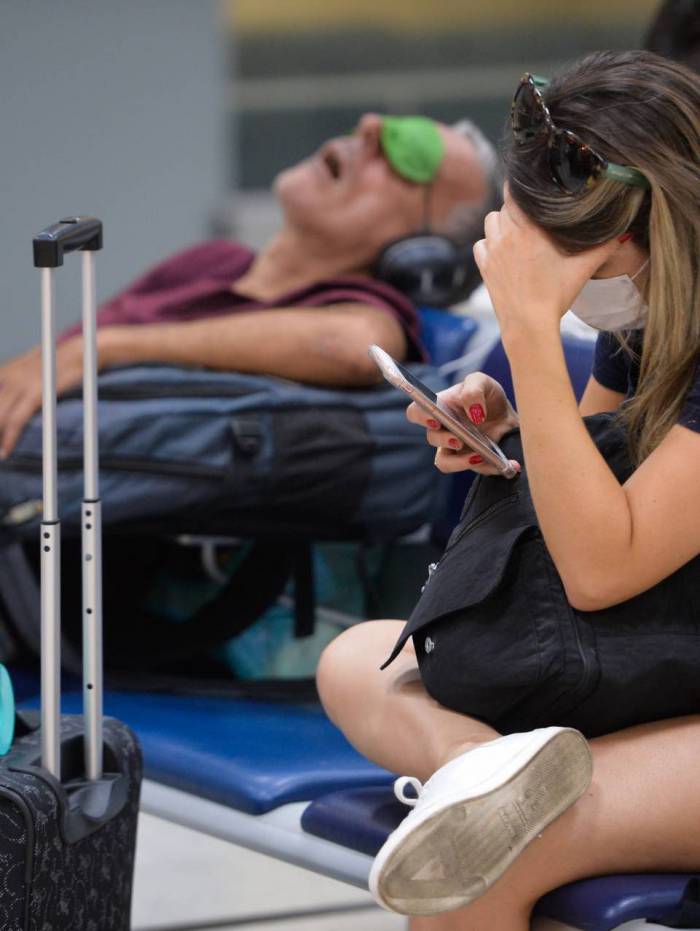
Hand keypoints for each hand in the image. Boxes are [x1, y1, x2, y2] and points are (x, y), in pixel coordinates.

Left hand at [0, 336, 83, 458]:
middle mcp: (9, 377)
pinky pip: (16, 420)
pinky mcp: (35, 395)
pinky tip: (5, 451)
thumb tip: (14, 393)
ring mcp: (21, 385)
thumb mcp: (34, 367)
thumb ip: (20, 379)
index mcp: (7, 372)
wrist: (81, 352)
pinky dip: (9, 438)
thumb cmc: (62, 361)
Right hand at [406, 372, 520, 475]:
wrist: (509, 418)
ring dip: (459, 462)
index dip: (420, 417)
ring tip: (479, 456)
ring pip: (444, 462)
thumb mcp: (484, 383)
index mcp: (440, 407)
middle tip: (459, 439)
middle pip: (431, 437)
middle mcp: (442, 429)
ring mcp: (453, 448)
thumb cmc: (489, 397)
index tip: (436, 420)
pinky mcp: (469, 461)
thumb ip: (474, 390)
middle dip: (444, 440)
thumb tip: (474, 412)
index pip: (416, 412)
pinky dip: (486, 468)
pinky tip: (499, 463)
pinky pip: (472, 470)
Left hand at [473, 186, 618, 343]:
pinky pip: (481, 244)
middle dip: (517, 207)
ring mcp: (492, 251)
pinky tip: (503, 250)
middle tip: (532, 216)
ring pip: (490, 222)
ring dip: (501, 222)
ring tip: (517, 232)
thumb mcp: (583, 269)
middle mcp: (505, 236)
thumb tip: (623, 232)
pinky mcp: (484, 267)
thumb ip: (603, 247)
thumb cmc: (556, 296)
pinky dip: (489, 242)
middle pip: (505, 206)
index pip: (514, 192)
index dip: (521, 186)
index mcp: (528, 229)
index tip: (530, 186)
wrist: (528, 325)